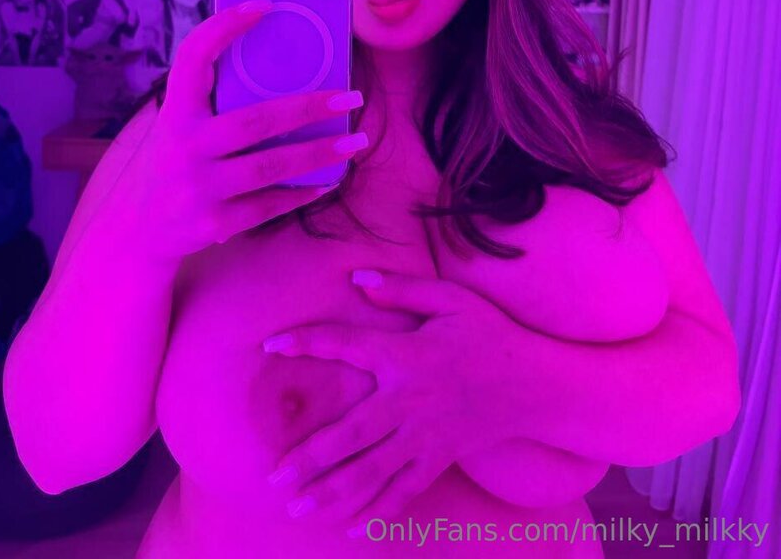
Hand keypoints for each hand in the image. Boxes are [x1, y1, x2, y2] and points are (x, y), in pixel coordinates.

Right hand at [134, 1, 367, 260]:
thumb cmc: (173, 162)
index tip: (264, 5)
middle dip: (309, 106)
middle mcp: (184, 147)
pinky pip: (269, 205)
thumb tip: (278, 64)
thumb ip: (211, 99)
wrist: (140, 231)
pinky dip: (302, 191)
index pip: (193, 57)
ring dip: (319, 152)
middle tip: (351, 97)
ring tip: (356, 141)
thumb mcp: (178, 125)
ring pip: (271, 165)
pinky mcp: (214, 223)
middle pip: (255, 120)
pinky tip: (328, 180)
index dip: (225, 26)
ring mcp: (198, 188)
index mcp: (175, 112)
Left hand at [262, 270, 520, 534]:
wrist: (536, 383)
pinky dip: (379, 511)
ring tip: (297, 507)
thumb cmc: (489, 334)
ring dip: (332, 491)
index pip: (347, 346)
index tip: (271, 344)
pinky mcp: (440, 459)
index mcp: (406, 356)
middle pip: (352, 435)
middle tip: (273, 477)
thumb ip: (402, 289)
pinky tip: (352, 529)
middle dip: (311, 458)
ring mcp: (425, 437)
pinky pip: (405, 491)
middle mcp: (409, 401)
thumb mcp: (451, 299)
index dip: (308, 342)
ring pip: (372, 471)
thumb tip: (356, 278)